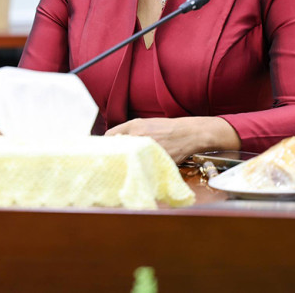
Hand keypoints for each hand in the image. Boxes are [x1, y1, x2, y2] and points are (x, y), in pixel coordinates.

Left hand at [104, 116, 240, 162]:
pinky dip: (141, 170)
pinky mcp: (157, 160)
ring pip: (129, 160)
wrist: (189, 133)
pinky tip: (140, 170)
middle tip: (112, 161)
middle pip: (117, 149)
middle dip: (114, 156)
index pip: (110, 136)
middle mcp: (139, 136)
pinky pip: (144, 167)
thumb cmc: (166, 128)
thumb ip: (128, 130)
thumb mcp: (145, 123)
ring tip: (125, 167)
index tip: (105, 150)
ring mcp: (148, 149)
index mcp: (134, 126)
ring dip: (127, 164)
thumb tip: (112, 140)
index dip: (106, 144)